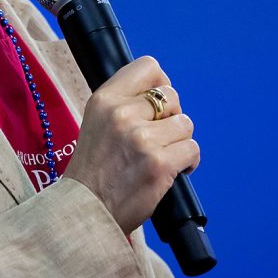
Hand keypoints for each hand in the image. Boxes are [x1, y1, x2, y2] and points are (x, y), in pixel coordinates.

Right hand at [62, 55, 198, 234]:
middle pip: (172, 96)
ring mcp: (141, 139)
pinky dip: (189, 162)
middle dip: (171, 117)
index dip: (160, 84)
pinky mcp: (159, 164)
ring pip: (185, 124)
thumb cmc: (93, 169)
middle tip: (158, 138)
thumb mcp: (96, 122)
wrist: (85, 210)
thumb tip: (161, 92)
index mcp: (104, 99)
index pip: (148, 66)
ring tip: (162, 156)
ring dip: (179, 141)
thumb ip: (123, 103)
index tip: (158, 104)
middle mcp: (122, 114)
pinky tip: (171, 171)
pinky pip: (192, 149)